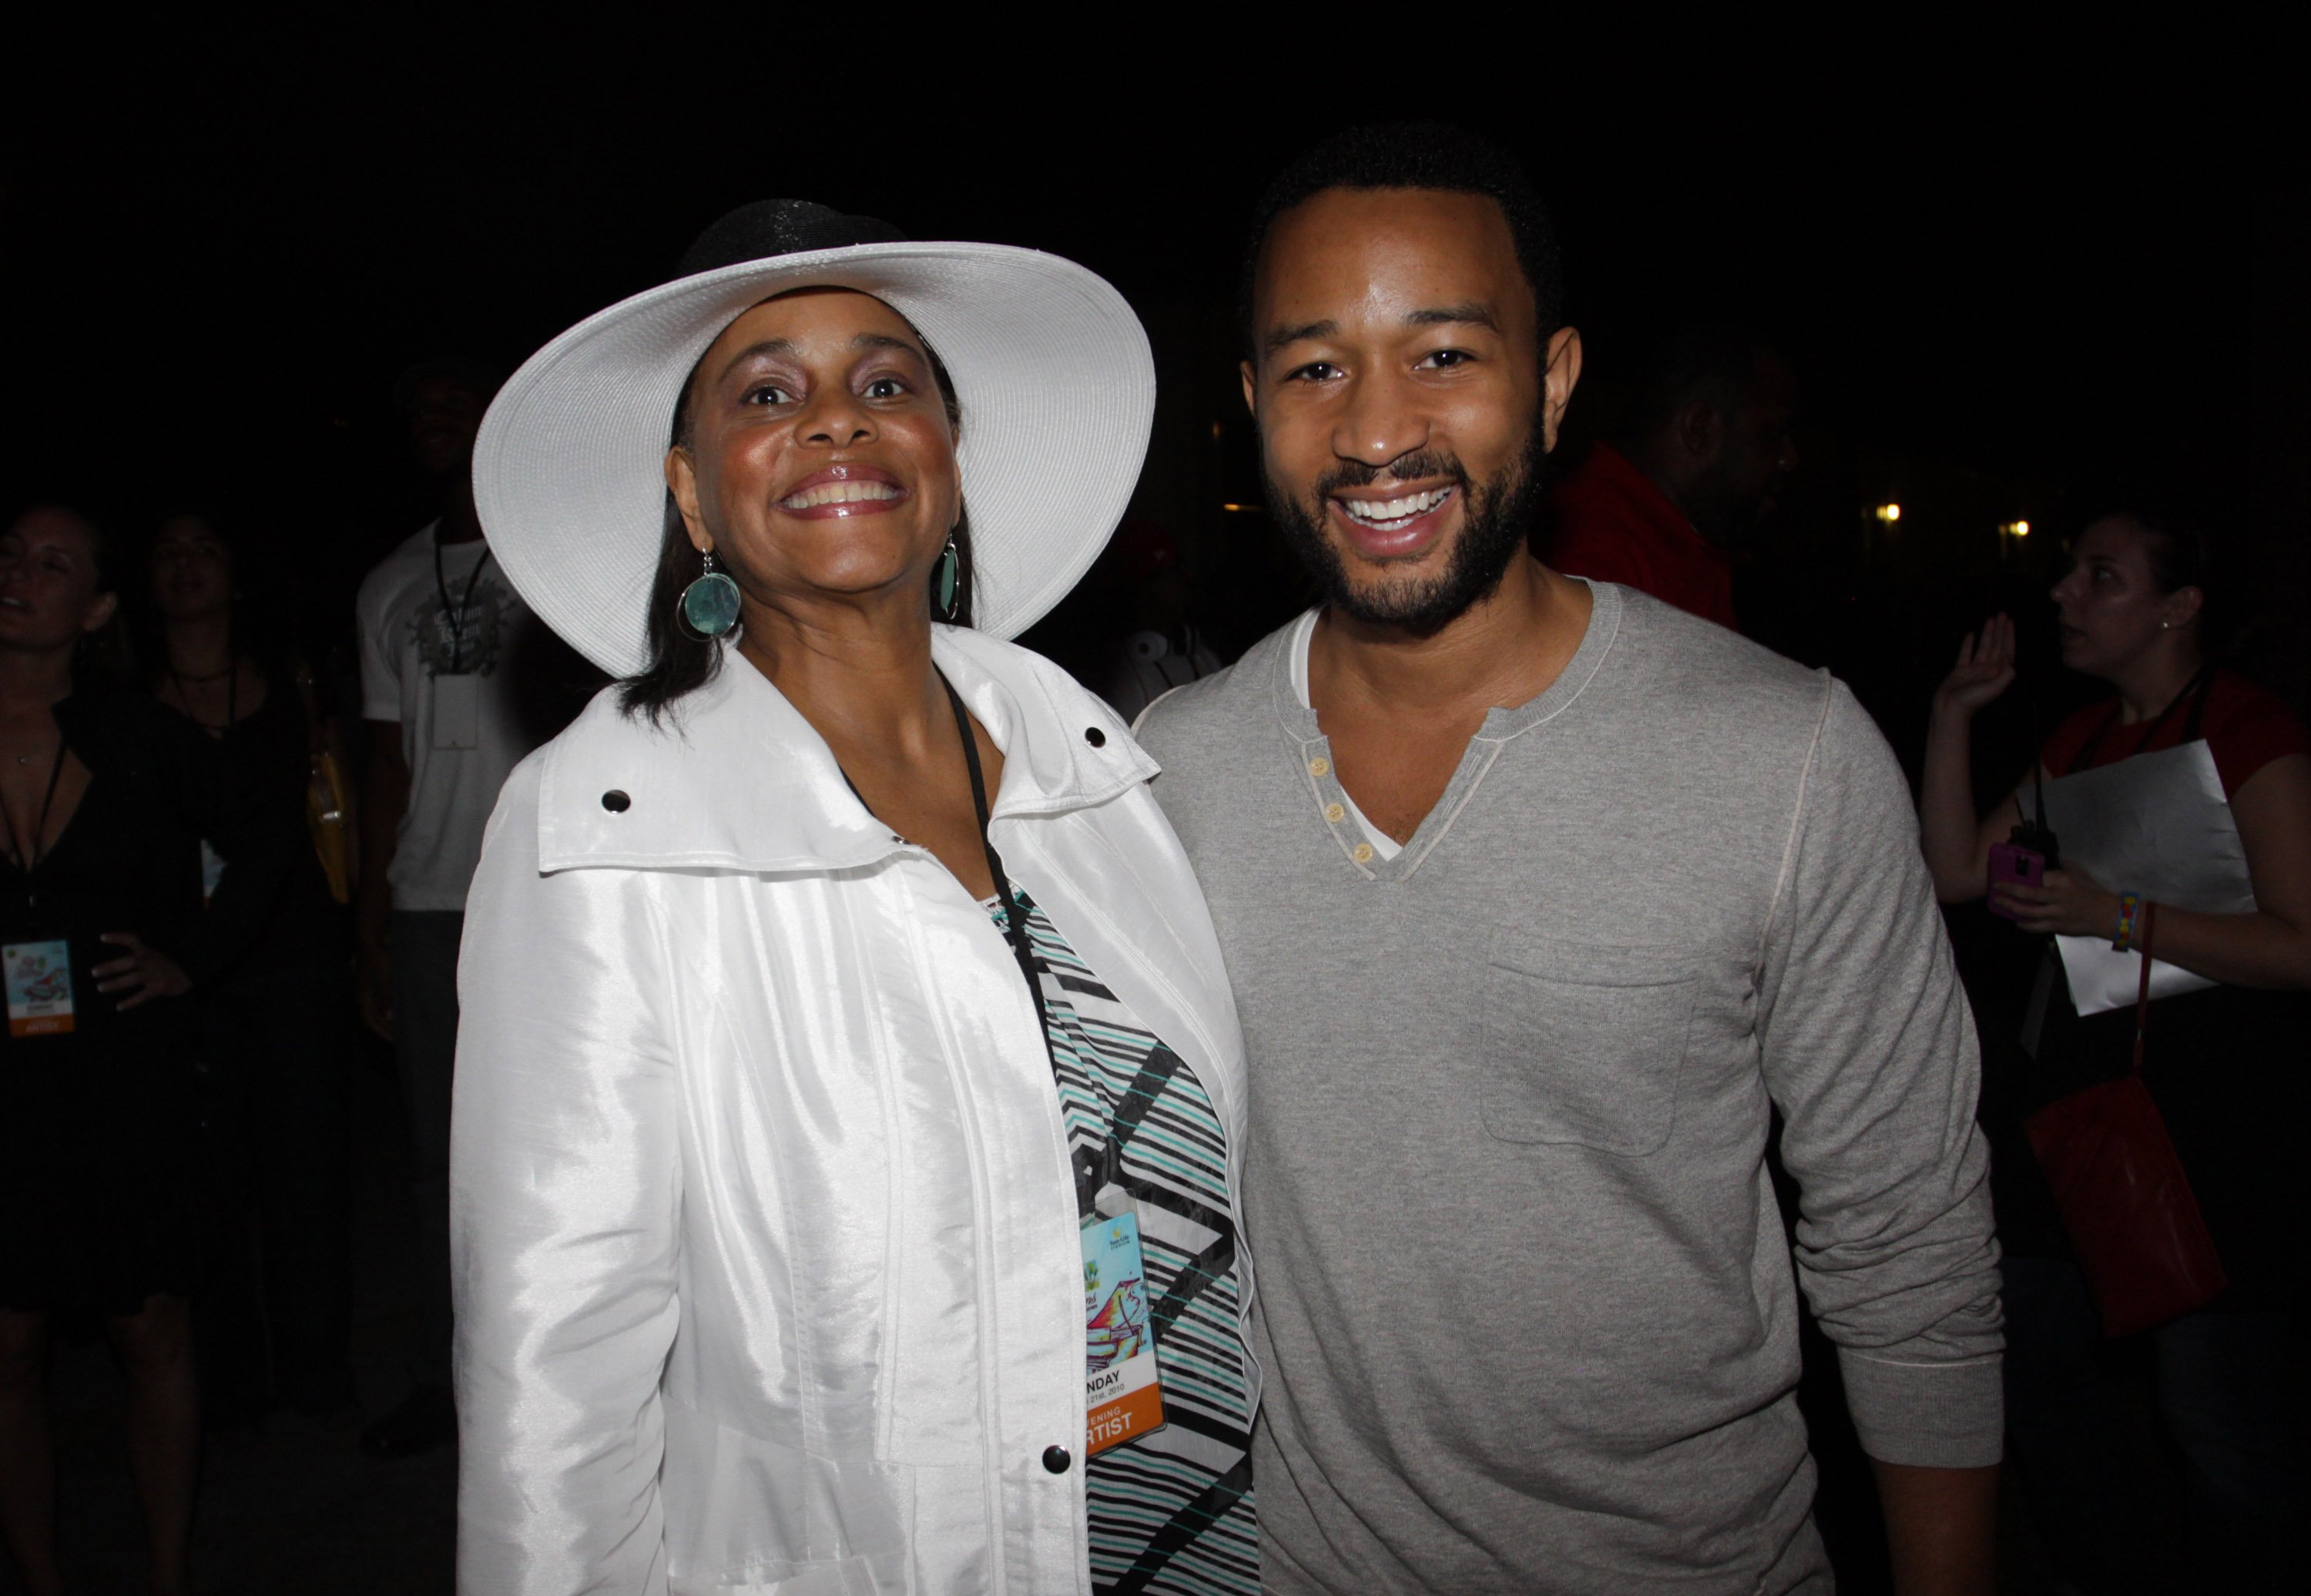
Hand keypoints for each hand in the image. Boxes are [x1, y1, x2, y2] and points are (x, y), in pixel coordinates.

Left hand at [93, 933, 192, 1009]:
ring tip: (100, 987)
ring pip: (134, 978)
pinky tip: (119, 1007)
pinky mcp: (159, 988)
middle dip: (111, 967)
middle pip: (130, 962)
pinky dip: (131, 1002)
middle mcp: (151, 962)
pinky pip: (143, 995)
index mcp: (148, 952)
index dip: (118, 938)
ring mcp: (155, 975)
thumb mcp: (154, 956)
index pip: (133, 940)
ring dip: (116, 983)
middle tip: (94, 972)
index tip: (102, 938)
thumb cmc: (166, 968)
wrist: (190, 977)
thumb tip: (117, 963)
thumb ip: (139, 956)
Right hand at [357, 936, 393, 1040]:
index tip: (396, 1041)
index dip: (382, 1032)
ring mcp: (370, 987)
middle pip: (374, 1016)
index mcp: (364, 996)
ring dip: (390, 1017)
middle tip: (402, 1037)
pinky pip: (383, 998)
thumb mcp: (385, 979)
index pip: (371, 1020)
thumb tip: (389, 1018)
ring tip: (404, 1025)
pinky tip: (403, 1007)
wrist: (373, 938)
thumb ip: (386, 998)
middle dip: (387, 1027)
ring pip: (379, 1008)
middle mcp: (365, 994)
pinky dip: (392, 1006)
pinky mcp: (377, 980)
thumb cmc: (379, 958)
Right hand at [1931, 614, 2016, 720]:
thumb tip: (2011, 662)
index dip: (2008, 635)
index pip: (2006, 649)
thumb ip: (2006, 674)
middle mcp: (1988, 669)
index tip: (2009, 622)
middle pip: (1996, 645)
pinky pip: (1965, 654)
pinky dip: (1968, 644)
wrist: (1951, 709)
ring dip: (1987, 633)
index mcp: (1998, 672)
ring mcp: (1974, 670)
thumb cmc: (1973, 700)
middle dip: (2000, 630)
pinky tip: (1970, 634)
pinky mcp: (1960, 671)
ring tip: (1990, 619)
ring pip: (1983, 647)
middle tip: (2002, 614)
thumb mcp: (1995, 688)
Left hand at [1991, 864, 2123, 938]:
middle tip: (1996, 887)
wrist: (2107, 915)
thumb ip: (2060, 868)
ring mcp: (2058, 914)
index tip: (2008, 872)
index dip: (2022, 876)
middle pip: (2030, 894)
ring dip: (2011, 908)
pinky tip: (2016, 921)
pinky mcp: (2058, 927)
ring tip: (1999, 903)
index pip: (2039, 876)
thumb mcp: (2078, 873)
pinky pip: (2037, 927)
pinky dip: (2024, 924)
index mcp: (2064, 882)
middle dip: (2010, 890)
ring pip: (2029, 913)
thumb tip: (2043, 861)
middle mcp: (2059, 898)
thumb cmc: (2092, 891)